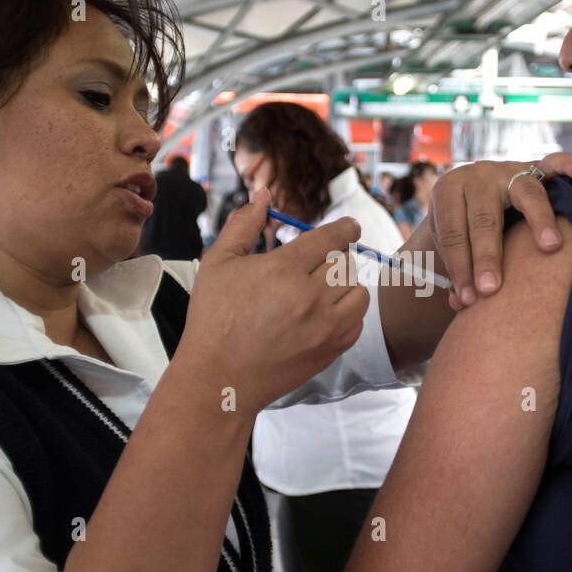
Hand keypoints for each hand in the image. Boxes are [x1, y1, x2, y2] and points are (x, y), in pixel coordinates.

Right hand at [177, 189, 369, 410]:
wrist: (220, 377)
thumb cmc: (214, 319)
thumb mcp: (219, 263)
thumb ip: (243, 224)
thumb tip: (263, 194)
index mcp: (284, 269)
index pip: (332, 237)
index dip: (345, 228)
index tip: (349, 227)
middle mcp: (311, 295)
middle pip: (344, 262)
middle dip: (333, 258)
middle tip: (316, 265)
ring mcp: (325, 325)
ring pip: (357, 289)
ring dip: (344, 284)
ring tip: (322, 288)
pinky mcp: (332, 349)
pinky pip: (357, 319)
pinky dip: (348, 311)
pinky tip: (325, 312)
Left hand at [427, 152, 571, 310]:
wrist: (469, 195)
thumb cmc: (461, 229)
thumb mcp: (450, 246)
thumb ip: (455, 273)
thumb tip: (462, 304)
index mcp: (448, 191)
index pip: (452, 232)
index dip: (459, 267)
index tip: (468, 298)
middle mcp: (477, 176)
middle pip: (484, 217)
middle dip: (487, 256)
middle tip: (492, 288)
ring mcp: (507, 169)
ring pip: (525, 193)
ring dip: (538, 220)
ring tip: (549, 247)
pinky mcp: (533, 168)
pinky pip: (553, 164)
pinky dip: (567, 165)